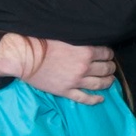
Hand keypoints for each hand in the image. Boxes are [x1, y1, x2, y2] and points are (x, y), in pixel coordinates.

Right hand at [0, 34, 114, 104]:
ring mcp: (75, 81)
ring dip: (107, 82)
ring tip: (110, 80)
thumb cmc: (42, 42)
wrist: (25, 58)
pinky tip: (101, 99)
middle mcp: (84, 67)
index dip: (109, 54)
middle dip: (110, 67)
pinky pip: (84, 98)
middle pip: (105, 69)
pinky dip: (95, 99)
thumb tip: (89, 38)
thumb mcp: (66, 35)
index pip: (106, 53)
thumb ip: (80, 39)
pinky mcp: (66, 91)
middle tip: (111, 67)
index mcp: (85, 51)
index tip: (108, 54)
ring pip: (99, 84)